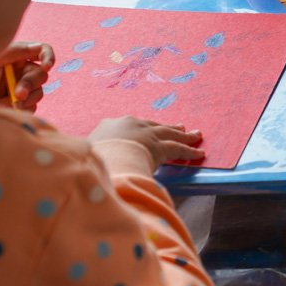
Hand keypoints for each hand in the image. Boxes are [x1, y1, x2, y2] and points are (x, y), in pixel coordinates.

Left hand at [0, 42, 54, 110]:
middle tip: (18, 94)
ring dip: (26, 99)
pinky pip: (31, 107)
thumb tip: (38, 48)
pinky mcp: (20, 105)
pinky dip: (21, 109)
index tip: (46, 66)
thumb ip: (15, 50)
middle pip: (41, 75)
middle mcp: (23, 71)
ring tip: (7, 104)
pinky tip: (4, 109)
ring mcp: (23, 89)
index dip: (48, 57)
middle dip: (30, 84)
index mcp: (19, 56)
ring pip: (38, 93)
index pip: (42, 51)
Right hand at [89, 116, 205, 169]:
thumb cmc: (89, 157)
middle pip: (154, 126)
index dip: (141, 130)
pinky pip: (178, 149)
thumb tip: (87, 160)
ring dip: (184, 136)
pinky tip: (199, 153)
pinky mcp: (159, 146)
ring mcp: (147, 134)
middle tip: (179, 127)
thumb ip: (92, 154)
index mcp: (111, 125)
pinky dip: (190, 151)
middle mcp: (132, 125)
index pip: (131, 126)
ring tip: (195, 135)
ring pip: (169, 134)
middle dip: (167, 128)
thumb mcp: (86, 152)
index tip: (147, 131)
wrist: (103, 156)